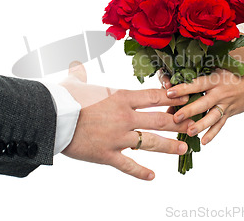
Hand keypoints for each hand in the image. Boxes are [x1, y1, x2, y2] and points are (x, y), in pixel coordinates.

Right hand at [60, 62, 192, 180]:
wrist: (51, 116)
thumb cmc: (63, 97)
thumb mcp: (76, 83)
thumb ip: (82, 75)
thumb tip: (77, 67)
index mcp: (121, 97)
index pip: (154, 97)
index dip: (173, 98)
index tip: (186, 98)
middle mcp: (124, 117)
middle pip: (159, 120)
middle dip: (178, 123)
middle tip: (193, 125)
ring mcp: (118, 137)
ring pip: (150, 143)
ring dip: (169, 146)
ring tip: (183, 148)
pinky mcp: (107, 155)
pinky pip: (128, 165)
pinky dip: (140, 171)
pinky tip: (152, 176)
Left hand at [163, 64, 243, 144]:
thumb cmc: (241, 70)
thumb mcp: (224, 64)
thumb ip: (207, 66)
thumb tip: (186, 62)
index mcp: (216, 79)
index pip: (197, 84)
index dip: (183, 88)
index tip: (169, 92)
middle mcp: (221, 93)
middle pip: (203, 103)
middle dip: (189, 110)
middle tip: (175, 118)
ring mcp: (226, 104)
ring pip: (211, 117)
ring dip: (200, 125)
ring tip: (189, 132)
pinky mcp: (231, 113)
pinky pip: (221, 125)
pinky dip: (212, 133)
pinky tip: (204, 142)